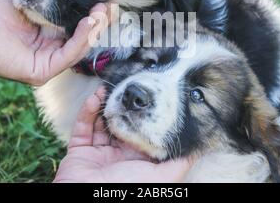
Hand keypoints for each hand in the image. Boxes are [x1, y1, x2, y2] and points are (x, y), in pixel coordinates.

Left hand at [0, 0, 109, 84]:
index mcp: (50, 36)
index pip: (78, 27)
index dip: (94, 15)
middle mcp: (52, 51)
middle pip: (84, 39)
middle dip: (100, 22)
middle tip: (111, 5)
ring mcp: (48, 63)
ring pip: (80, 48)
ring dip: (94, 29)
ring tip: (103, 11)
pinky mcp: (42, 72)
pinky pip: (68, 56)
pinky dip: (81, 39)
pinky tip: (89, 22)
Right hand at [54, 88, 193, 182]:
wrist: (90, 200)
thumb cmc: (129, 189)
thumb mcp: (162, 177)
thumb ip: (179, 162)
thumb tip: (200, 149)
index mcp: (137, 159)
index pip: (141, 131)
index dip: (142, 115)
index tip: (145, 96)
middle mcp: (119, 154)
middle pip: (121, 124)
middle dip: (121, 106)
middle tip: (124, 88)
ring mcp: (99, 152)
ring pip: (101, 122)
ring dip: (103, 104)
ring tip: (107, 89)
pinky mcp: (80, 150)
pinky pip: (82, 127)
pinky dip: (87, 112)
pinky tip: (94, 98)